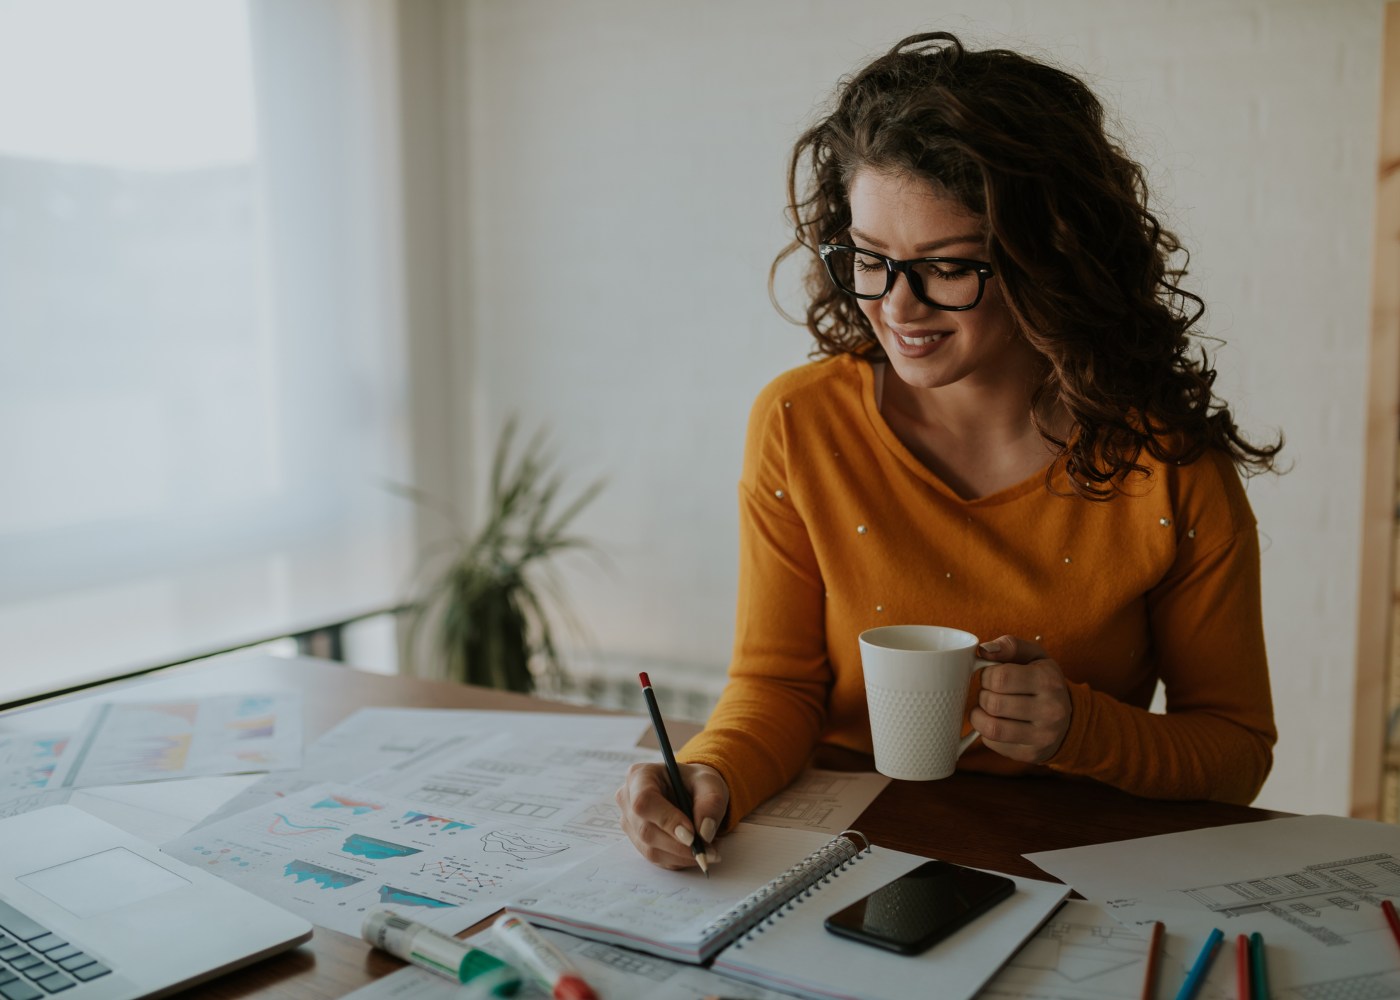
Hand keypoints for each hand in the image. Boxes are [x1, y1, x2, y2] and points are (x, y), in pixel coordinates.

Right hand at [616, 762, 727, 869]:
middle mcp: (628, 800)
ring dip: (682, 856)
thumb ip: (711, 803)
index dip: (667, 820)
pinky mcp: (637, 842)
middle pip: (646, 830)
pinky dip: (679, 860)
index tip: (692, 835)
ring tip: (708, 851)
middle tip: (709, 850)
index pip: (644, 801)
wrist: (690, 791)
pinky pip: (657, 858)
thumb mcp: (710, 783)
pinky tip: (695, 852)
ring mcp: (630, 823)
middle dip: (679, 845)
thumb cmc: (696, 782)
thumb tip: (705, 833)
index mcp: (640, 776)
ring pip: (651, 849)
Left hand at [970, 635, 1072, 763]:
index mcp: (1048, 681)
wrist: (1068, 719)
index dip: (986, 675)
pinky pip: (993, 743)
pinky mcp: (1031, 753)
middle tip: (990, 692)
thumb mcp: (1034, 656)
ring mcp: (1042, 736)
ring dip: (980, 715)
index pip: (1000, 677)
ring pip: (991, 728)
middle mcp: (1050, 711)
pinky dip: (986, 731)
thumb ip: (1010, 646)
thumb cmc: (1043, 682)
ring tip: (988, 708)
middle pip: (993, 703)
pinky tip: (998, 722)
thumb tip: (984, 649)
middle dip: (983, 695)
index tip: (991, 675)